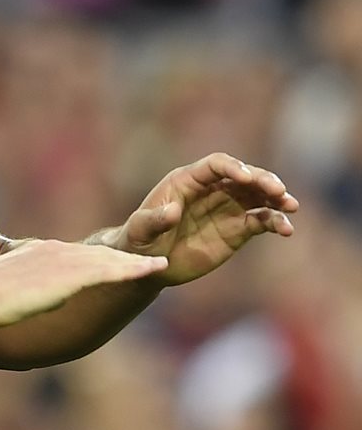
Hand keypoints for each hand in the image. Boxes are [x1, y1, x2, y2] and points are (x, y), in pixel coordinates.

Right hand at [0, 240, 168, 327]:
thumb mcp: (8, 285)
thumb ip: (28, 287)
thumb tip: (35, 299)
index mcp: (41, 254)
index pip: (79, 256)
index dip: (104, 260)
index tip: (122, 264)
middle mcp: (56, 252)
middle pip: (100, 255)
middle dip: (126, 259)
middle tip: (152, 262)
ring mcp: (64, 261)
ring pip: (109, 260)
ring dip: (136, 263)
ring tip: (158, 265)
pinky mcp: (70, 275)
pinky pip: (109, 270)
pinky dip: (132, 269)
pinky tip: (151, 269)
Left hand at [114, 152, 297, 285]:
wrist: (149, 263)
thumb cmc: (138, 241)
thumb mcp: (140, 231)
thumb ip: (153, 220)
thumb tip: (173, 211)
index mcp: (185, 181)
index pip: (214, 165)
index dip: (232, 168)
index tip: (246, 177)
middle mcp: (210, 190)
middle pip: (242, 176)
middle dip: (262, 180)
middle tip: (278, 190)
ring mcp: (226, 209)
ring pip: (257, 196)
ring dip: (275, 198)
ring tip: (290, 206)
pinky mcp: (236, 230)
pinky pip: (260, 221)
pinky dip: (275, 222)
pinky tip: (286, 230)